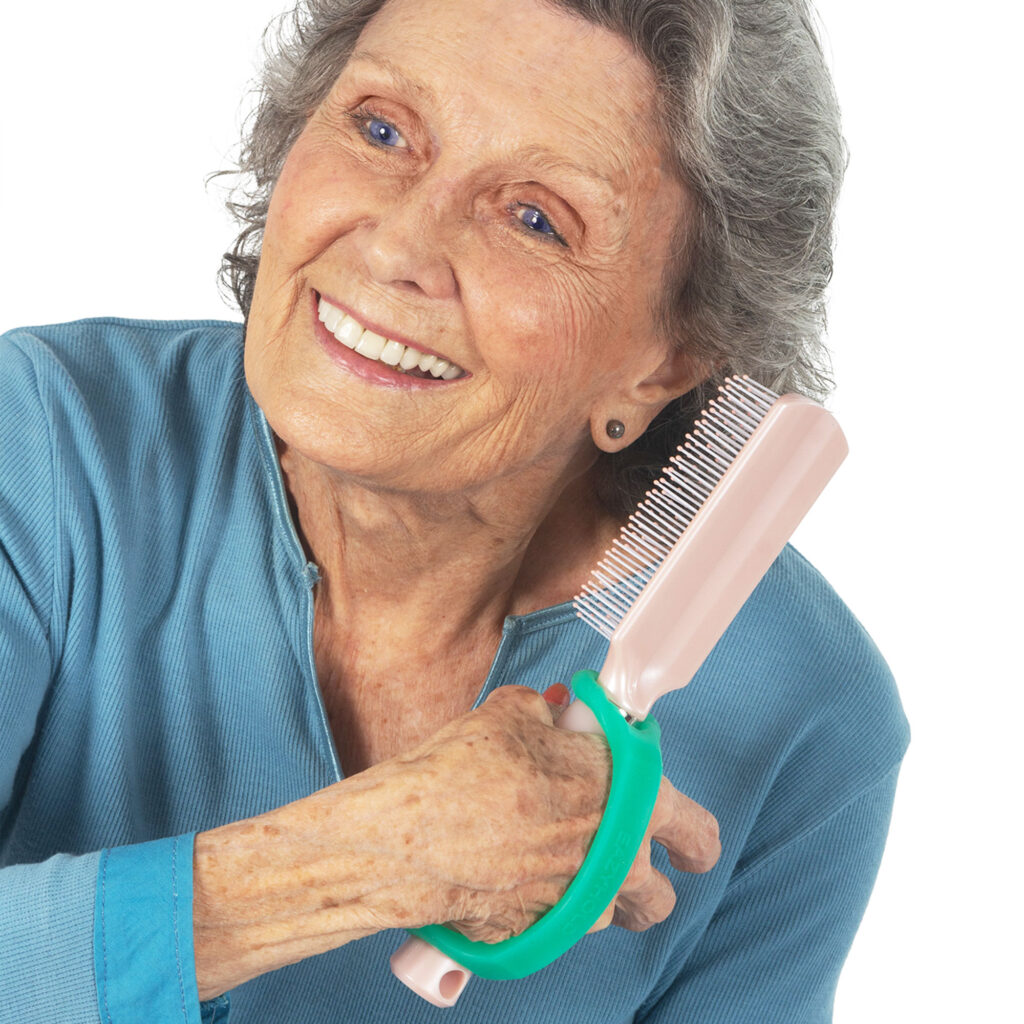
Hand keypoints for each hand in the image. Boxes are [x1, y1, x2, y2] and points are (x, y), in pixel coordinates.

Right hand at [399, 684, 718, 942]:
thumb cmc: (467, 768)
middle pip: (661, 897)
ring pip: (606, 915)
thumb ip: (550, 716)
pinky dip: (541, 904)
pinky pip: (554, 924)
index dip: (693, 837)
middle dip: (647, 881)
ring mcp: (577, 909)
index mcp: (630, 803)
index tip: (685, 839)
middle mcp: (616, 866)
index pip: (698, 833)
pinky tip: (509, 872)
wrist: (410, 831)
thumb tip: (552, 715)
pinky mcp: (535, 935)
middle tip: (619, 855)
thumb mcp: (516, 714)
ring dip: (591, 892)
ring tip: (551, 857)